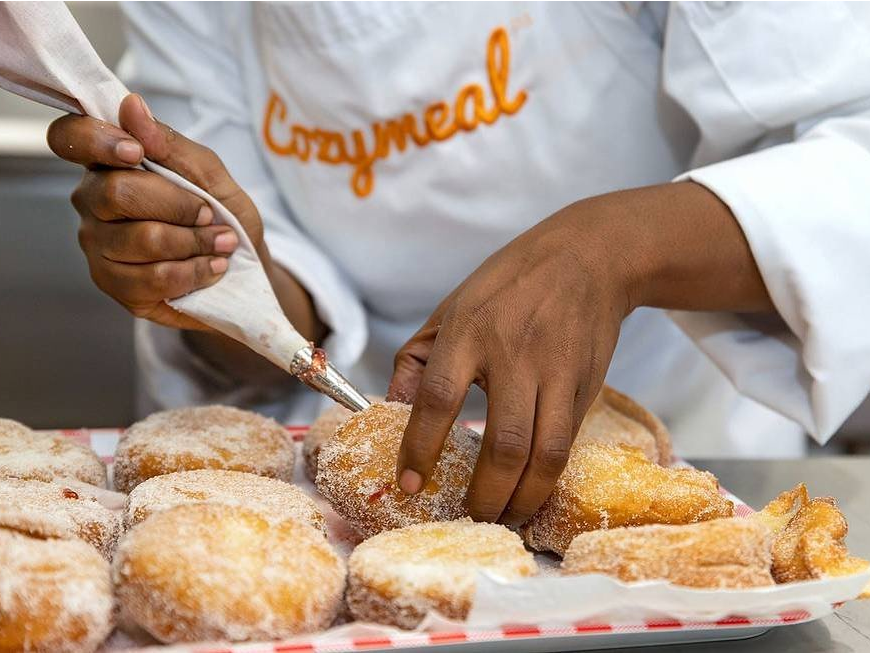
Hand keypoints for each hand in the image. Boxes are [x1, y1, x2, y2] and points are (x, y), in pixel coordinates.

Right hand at [47, 93, 263, 330]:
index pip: (70, 138)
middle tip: (210, 215)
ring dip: (195, 242)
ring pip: (142, 239)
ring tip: (220, 244)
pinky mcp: (114, 285)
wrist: (242, 270)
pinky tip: (210, 268)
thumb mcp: (210, 174)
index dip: (95, 140)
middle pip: (116, 192)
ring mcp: (98, 245)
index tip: (135, 152)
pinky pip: (153, 278)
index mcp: (108, 164)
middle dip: (179, 205)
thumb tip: (131, 106)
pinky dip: (193, 272)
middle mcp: (92, 202)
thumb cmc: (221, 217)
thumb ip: (170, 144)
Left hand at [389, 183, 773, 526]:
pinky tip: (530, 493)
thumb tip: (390, 411)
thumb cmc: (508, 284)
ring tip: (503, 517)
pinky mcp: (586, 386)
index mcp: (469, 330)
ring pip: (544, 453)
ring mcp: (556, 372)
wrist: (586, 258)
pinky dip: (548, 480)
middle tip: (469, 516)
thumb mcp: (450, 306)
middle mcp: (514, 352)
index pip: (437, 396)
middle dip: (485, 494)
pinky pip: (567, 445)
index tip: (409, 484)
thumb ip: (415, 359)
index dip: (420, 445)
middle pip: (504, 441)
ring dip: (522, 498)